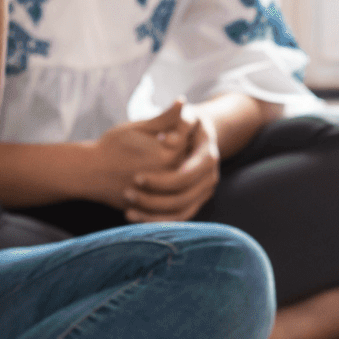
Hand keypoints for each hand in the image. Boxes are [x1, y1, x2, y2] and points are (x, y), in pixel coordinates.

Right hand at [81, 105, 195, 208]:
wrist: (88, 173)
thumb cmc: (111, 146)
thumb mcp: (137, 128)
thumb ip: (164, 118)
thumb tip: (183, 101)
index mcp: (168, 155)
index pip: (187, 139)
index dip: (176, 128)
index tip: (162, 129)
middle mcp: (168, 177)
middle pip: (186, 158)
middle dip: (176, 147)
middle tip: (160, 141)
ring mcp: (160, 194)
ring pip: (178, 178)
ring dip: (172, 165)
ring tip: (151, 157)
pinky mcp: (152, 206)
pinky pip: (166, 196)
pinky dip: (163, 184)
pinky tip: (148, 172)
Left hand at [124, 105, 221, 220]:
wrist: (197, 135)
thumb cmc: (184, 123)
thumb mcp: (182, 116)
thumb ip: (175, 120)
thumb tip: (168, 139)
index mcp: (208, 157)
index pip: (186, 175)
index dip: (161, 180)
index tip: (136, 177)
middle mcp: (210, 178)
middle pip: (183, 198)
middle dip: (153, 199)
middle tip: (127, 193)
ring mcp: (204, 192)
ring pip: (181, 213)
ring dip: (153, 216)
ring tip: (128, 211)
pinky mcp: (195, 202)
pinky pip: (177, 219)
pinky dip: (157, 222)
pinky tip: (136, 218)